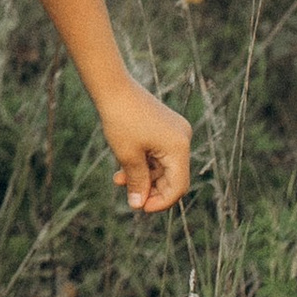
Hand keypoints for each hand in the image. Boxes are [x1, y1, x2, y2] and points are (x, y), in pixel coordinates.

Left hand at [101, 83, 192, 215]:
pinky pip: (159, 153)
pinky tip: (123, 168)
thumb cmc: (121, 120)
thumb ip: (137, 182)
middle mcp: (183, 139)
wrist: (113, 88)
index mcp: (179, 147)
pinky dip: (144, 162)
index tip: (141, 208)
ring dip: (143, 176)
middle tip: (130, 197)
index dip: (161, 201)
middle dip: (151, 189)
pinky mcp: (166, 127)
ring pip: (163, 166)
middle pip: (172, 177)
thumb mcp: (128, 156)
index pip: (178, 185)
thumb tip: (139, 205)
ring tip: (118, 179)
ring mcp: (176, 132)